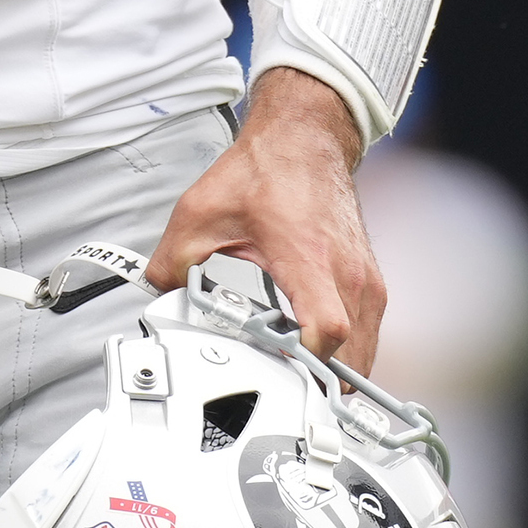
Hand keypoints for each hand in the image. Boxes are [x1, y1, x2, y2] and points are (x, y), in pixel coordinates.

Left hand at [146, 71, 384, 373]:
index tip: (279, 371)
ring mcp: (365, 277)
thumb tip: (157, 294)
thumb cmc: (265, 170)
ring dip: (335, 370)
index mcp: (307, 258)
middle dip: (319, 382)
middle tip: (283, 389)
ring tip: (296, 373)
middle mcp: (346, 272)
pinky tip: (313, 351)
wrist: (304, 138)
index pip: (326, 329)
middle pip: (351, 355)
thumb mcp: (200, 213)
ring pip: (365, 349)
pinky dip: (346, 350)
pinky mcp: (370, 280)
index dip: (305, 362)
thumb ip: (171, 261)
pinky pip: (368, 332)